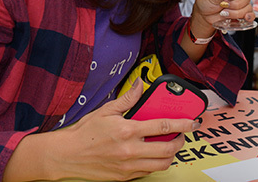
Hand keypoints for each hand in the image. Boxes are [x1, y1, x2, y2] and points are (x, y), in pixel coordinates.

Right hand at [4, 79, 199, 180]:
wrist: (65, 157)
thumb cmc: (84, 133)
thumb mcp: (106, 111)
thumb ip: (127, 98)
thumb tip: (140, 85)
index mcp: (127, 131)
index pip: (163, 126)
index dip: (182, 124)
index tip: (192, 122)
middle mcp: (130, 151)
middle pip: (168, 149)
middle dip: (180, 141)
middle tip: (182, 134)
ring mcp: (128, 166)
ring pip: (161, 164)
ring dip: (170, 154)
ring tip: (169, 144)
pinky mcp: (124, 177)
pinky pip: (148, 171)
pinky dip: (155, 163)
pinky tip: (152, 153)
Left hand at [191, 0, 254, 36]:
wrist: (204, 15)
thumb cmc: (208, 2)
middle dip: (234, 5)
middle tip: (223, 5)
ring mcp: (241, 5)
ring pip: (248, 8)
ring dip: (236, 13)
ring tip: (224, 13)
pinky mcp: (242, 14)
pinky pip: (251, 15)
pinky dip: (249, 17)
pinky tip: (244, 18)